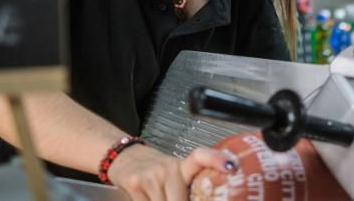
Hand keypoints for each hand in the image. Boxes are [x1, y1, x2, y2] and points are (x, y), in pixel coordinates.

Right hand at [108, 143, 236, 200]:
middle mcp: (168, 168)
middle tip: (181, 199)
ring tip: (162, 197)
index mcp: (182, 166)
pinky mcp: (136, 184)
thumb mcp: (173, 174)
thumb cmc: (154, 171)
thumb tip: (206, 197)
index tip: (230, 166)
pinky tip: (149, 199)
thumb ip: (186, 187)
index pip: (201, 157)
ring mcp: (152, 176)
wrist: (123, 157)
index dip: (216, 160)